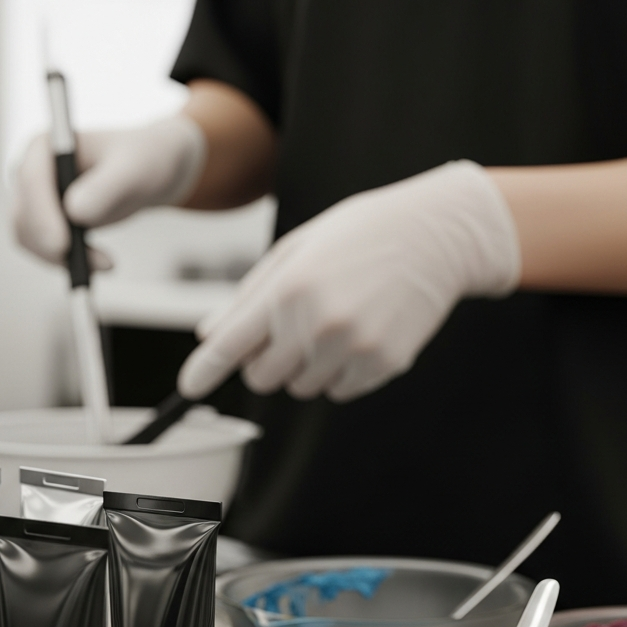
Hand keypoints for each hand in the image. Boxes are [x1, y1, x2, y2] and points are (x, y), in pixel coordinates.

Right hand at [11, 115, 206, 264]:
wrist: (147, 172)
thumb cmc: (142, 161)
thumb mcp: (133, 170)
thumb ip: (106, 187)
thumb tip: (74, 211)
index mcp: (46, 146)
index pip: (31, 182)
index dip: (42, 216)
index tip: (63, 246)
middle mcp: (32, 170)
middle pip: (23, 216)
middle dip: (52, 245)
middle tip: (94, 265)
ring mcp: (36, 197)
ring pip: (29, 238)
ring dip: (61, 258)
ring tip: (105, 264)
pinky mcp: (46, 221)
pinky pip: (42, 249)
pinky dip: (66, 262)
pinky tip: (98, 264)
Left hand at [178, 160, 520, 401]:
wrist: (437, 235)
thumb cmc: (361, 235)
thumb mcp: (297, 250)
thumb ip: (249, 295)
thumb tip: (209, 333)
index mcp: (288, 289)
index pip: (231, 344)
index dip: (204, 370)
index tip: (189, 386)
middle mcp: (316, 324)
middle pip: (262, 378)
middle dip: (267, 360)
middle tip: (290, 329)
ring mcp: (351, 349)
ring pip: (301, 387)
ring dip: (306, 366)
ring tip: (335, 320)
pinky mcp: (381, 365)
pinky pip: (339, 391)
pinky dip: (341, 372)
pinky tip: (360, 333)